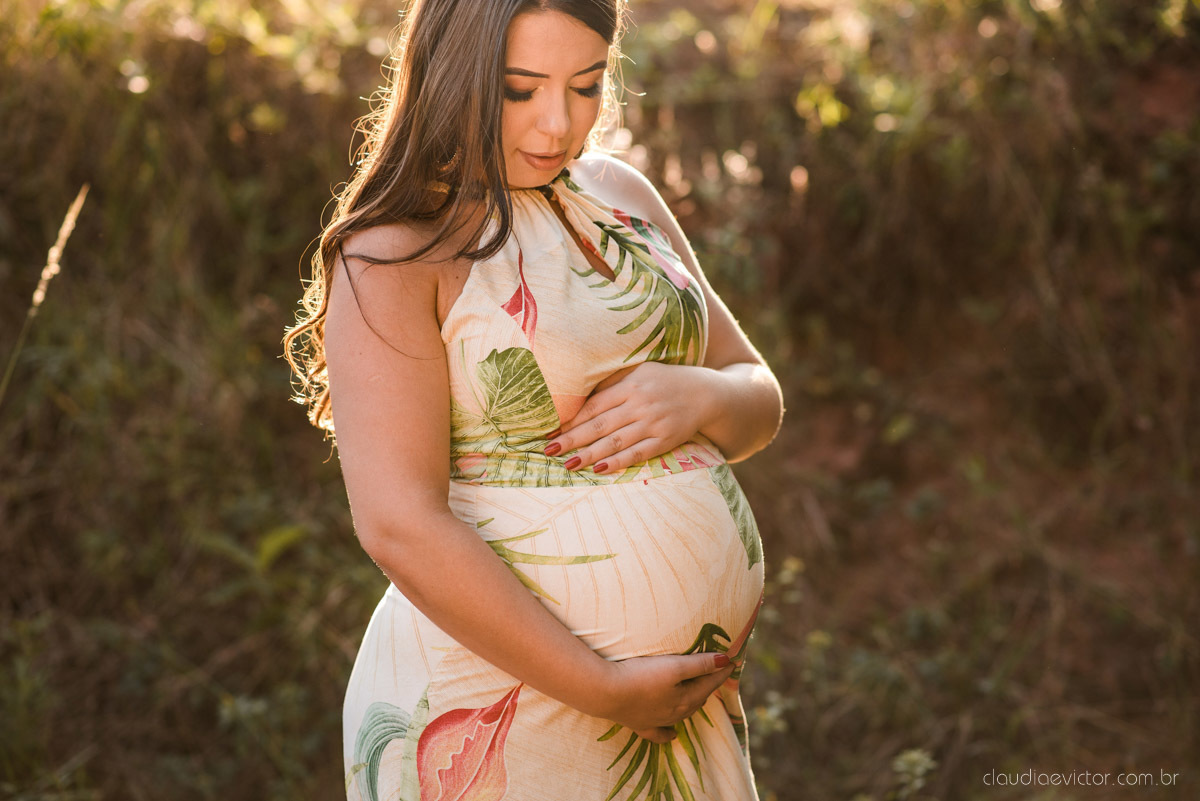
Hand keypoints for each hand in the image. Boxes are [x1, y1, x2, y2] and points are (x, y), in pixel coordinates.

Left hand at [545, 362, 718, 474]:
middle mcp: (640, 403)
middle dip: (572, 439)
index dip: (571, 420)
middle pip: (600, 424)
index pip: (594, 405)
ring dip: (590, 455)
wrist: (707, 394)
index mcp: (631, 384)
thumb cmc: (666, 381)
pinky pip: (637, 454)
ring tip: (568, 464)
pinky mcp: (665, 440)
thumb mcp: (640, 371)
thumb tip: (580, 396)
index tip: (551, 431)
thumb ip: (613, 382)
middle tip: (549, 450)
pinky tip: (599, 470)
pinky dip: (617, 462)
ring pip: (615, 442)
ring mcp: (653, 423)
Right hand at [597, 652, 734, 743]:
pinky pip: (659, 734)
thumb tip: (726, 661)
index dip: (720, 671)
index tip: (732, 661)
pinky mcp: (639, 725)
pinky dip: (668, 734)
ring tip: (698, 696)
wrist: (606, 693)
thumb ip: (700, 664)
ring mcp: (657, 721)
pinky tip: (672, 735)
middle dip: (708, 686)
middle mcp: (675, 713)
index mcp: (686, 698)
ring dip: (692, 704)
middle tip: (715, 674)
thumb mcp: (674, 666)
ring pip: (682, 714)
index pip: (709, 683)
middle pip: (697, 699)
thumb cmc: (641, 676)